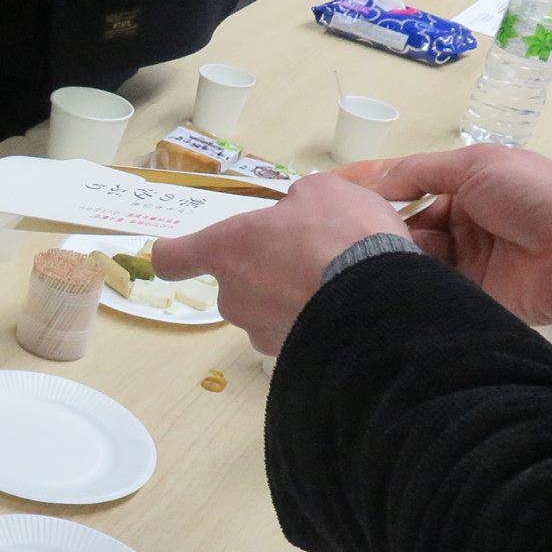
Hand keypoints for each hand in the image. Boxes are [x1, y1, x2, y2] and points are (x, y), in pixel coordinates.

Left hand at [153, 173, 411, 353]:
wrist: (380, 303)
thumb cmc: (340, 236)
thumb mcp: (323, 192)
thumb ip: (299, 200)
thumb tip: (297, 209)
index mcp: (227, 248)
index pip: (174, 258)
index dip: (173, 253)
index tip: (172, 251)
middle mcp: (233, 296)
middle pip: (237, 283)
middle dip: (267, 270)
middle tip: (309, 255)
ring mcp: (259, 332)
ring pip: (269, 310)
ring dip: (294, 298)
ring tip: (339, 282)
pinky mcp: (290, 359)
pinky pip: (299, 334)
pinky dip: (317, 322)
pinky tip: (350, 307)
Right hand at [340, 147, 551, 326]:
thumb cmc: (535, 195)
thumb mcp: (476, 164)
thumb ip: (418, 171)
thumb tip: (368, 181)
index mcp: (464, 189)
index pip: (406, 187)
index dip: (370, 189)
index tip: (325, 193)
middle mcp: (460, 226)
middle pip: (403, 226)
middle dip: (376, 227)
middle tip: (340, 231)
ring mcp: (463, 264)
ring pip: (410, 259)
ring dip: (391, 255)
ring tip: (363, 256)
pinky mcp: (468, 299)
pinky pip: (428, 290)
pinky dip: (408, 285)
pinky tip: (381, 283)